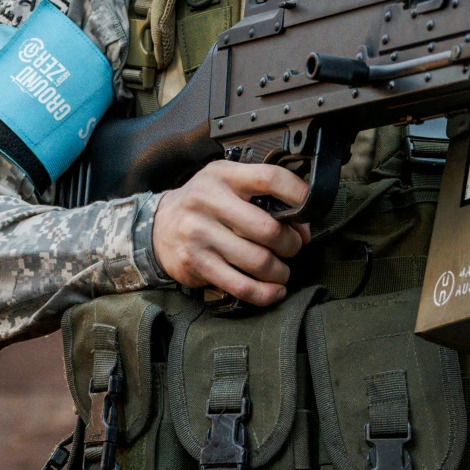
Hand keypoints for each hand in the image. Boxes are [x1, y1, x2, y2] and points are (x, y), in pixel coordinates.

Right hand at [151, 161, 310, 304]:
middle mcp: (208, 202)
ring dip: (280, 271)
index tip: (311, 209)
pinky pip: (241, 286)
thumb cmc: (204, 204)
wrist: (158, 226)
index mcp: (223, 176)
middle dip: (290, 244)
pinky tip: (274, 291)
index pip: (270, 178)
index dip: (298, 195)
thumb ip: (263, 195)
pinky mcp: (197, 263)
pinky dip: (265, 293)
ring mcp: (200, 234)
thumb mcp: (228, 184)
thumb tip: (302, 227)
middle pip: (268, 229)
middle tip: (292, 247)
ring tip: (281, 270)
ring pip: (258, 261)